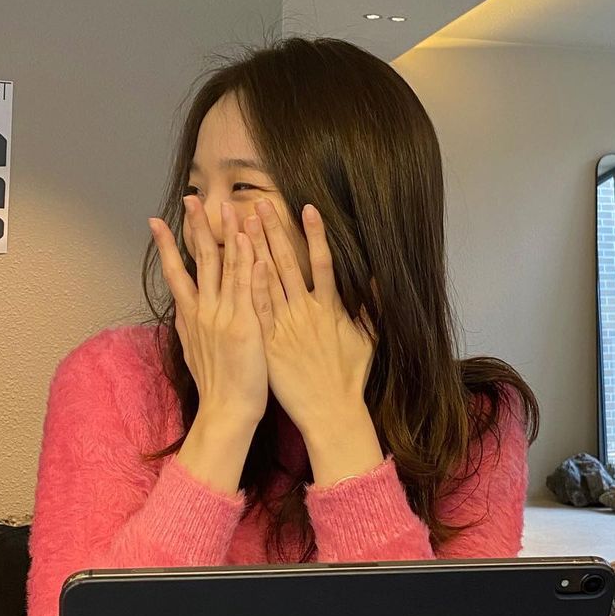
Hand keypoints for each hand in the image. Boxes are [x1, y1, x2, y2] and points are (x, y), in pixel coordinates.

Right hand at [149, 197, 268, 425]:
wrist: (226, 412)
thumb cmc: (216, 385)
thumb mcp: (195, 349)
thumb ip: (191, 325)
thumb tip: (182, 310)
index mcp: (190, 316)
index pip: (176, 272)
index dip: (167, 245)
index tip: (156, 221)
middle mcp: (203, 311)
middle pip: (199, 260)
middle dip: (195, 226)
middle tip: (191, 198)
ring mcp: (224, 316)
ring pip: (225, 266)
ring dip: (225, 233)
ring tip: (225, 206)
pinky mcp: (245, 326)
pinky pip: (247, 287)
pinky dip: (247, 262)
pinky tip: (248, 241)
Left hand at [244, 199, 376, 434]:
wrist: (330, 411)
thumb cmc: (349, 378)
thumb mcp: (368, 339)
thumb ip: (370, 306)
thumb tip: (376, 278)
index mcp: (330, 308)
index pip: (322, 261)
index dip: (316, 233)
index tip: (307, 207)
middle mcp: (306, 311)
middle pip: (288, 262)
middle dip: (275, 231)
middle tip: (261, 204)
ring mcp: (285, 326)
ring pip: (268, 280)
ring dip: (255, 250)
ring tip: (244, 223)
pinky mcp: (268, 343)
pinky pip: (256, 309)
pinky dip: (249, 285)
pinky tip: (238, 264)